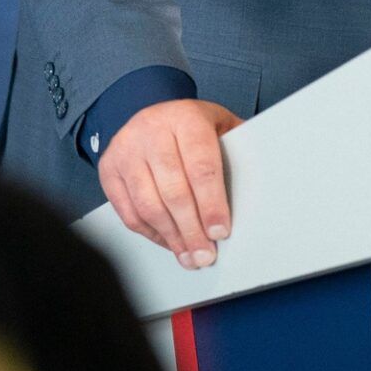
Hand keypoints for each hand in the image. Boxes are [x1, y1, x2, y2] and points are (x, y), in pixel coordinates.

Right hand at [98, 99, 242, 268]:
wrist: (154, 114)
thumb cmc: (192, 126)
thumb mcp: (220, 125)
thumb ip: (238, 149)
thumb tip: (261, 187)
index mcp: (185, 118)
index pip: (201, 167)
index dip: (212, 204)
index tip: (221, 231)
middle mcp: (151, 130)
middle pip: (173, 191)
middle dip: (192, 230)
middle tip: (206, 255)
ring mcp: (125, 149)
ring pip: (148, 206)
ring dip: (172, 238)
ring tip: (189, 256)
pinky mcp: (109, 169)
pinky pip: (128, 212)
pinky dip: (151, 234)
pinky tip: (169, 242)